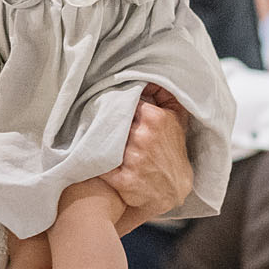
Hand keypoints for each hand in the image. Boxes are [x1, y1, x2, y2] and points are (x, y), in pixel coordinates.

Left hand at [105, 85, 193, 219]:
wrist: (173, 190)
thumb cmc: (172, 151)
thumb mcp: (176, 119)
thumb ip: (164, 95)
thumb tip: (149, 78)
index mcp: (154, 118)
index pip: (123, 101)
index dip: (115, 104)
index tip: (109, 104)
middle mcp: (144, 137)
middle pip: (111, 120)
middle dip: (106, 120)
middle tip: (98, 119)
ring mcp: (134, 159)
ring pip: (103, 140)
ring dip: (98, 139)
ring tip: (95, 138)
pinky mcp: (124, 180)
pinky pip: (99, 165)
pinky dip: (94, 160)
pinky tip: (93, 157)